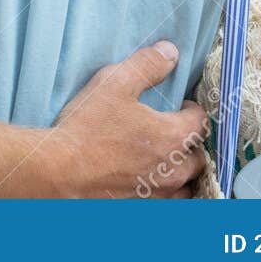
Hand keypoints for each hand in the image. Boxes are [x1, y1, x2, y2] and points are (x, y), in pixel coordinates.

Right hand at [46, 42, 208, 197]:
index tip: (181, 106)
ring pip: (187, 183)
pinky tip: (152, 183)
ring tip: (167, 160)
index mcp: (173, 136)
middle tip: (173, 132)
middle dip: (191, 142)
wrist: (60, 171)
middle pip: (199, 156)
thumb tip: (171, 52)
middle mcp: (174, 169)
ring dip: (182, 170)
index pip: (200, 121)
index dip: (192, 109)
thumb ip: (146, 65)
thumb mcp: (114, 83)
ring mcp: (160, 193)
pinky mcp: (144, 209)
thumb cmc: (86, 127)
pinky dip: (168, 192)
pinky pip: (170, 202)